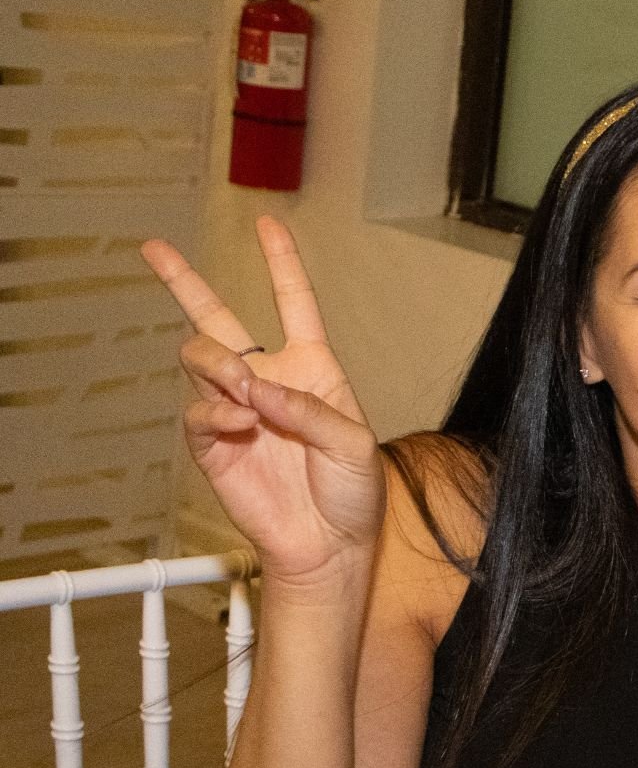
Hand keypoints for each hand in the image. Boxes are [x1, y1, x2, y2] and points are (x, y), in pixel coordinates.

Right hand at [143, 216, 384, 587]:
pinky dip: (218, 412)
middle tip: (154, 249)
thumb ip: (309, 407)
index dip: (281, 262)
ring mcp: (237, 409)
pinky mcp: (214, 444)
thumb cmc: (353, 493)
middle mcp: (270, 379)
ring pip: (202, 358)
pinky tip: (242, 423)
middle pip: (218, 318)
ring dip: (219, 365)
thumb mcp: (353, 443)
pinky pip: (199, 412)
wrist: (330, 544)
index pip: (294, 303)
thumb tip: (255, 386)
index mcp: (312, 368)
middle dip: (184, 281)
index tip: (266, 223)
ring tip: (244, 392)